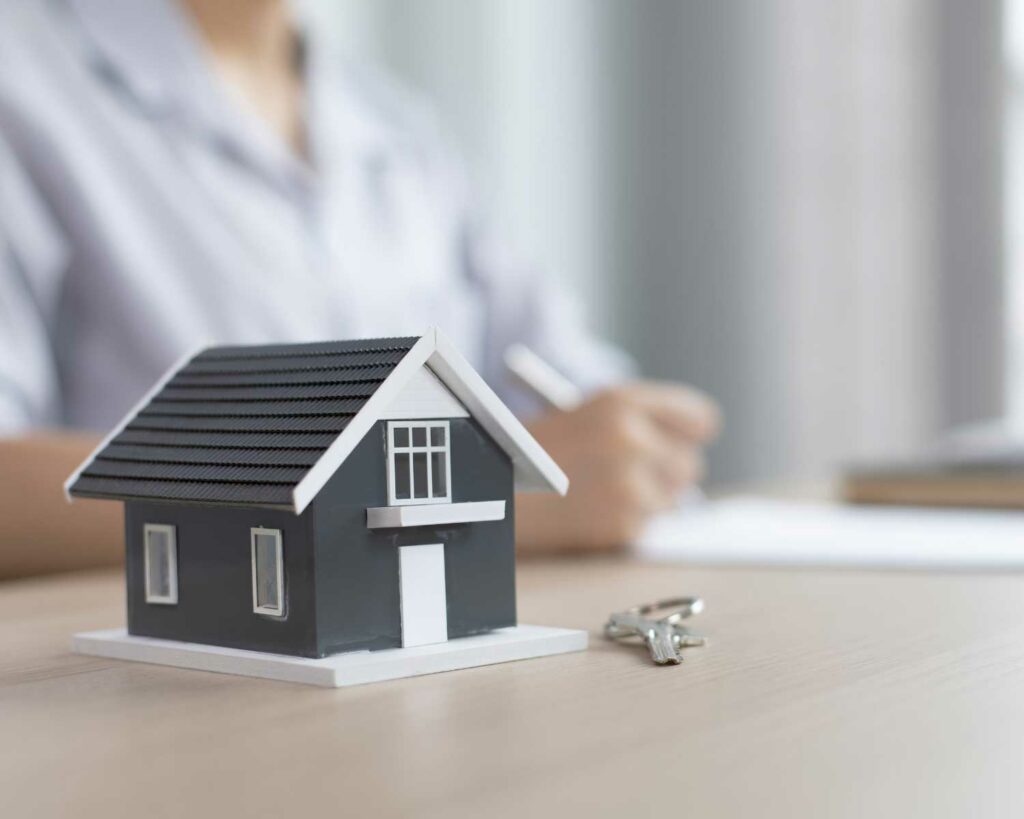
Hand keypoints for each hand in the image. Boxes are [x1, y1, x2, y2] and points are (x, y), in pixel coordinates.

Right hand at [516, 381, 720, 552]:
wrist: (488, 492)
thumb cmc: (536, 450)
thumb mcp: (586, 414)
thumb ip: (640, 424)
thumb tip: (687, 450)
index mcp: (622, 402)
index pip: (699, 419)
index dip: (690, 433)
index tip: (682, 442)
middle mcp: (632, 440)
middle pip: (690, 464)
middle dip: (666, 472)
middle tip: (630, 474)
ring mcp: (630, 484)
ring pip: (673, 499)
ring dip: (649, 500)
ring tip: (602, 492)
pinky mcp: (622, 525)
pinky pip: (647, 524)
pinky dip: (627, 522)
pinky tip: (591, 511)